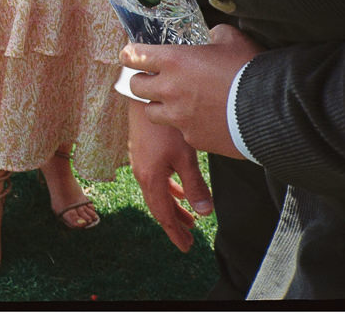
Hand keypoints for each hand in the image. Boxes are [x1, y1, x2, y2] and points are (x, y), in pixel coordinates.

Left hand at [122, 23, 260, 156]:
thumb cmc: (251, 70)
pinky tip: (205, 120)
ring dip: (160, 106)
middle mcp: (169, 89)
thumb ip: (215, 35)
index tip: (132, 55)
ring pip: (151, 113)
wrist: (274, 110)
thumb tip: (213, 36)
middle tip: (154, 80)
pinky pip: (181, 131)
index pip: (133, 55)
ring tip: (176, 103)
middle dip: (142, 81)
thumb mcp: (233, 40)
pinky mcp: (193, 138)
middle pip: (135, 86)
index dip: (131, 54)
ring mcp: (179, 117)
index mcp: (173, 61)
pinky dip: (188, 126)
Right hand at [127, 99, 213, 251]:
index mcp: (150, 179)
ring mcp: (140, 163)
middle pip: (158, 206)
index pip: (162, 214)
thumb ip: (194, 185)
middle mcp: (141, 174)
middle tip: (189, 239)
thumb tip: (204, 212)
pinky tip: (177, 189)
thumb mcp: (185, 157)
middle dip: (174, 224)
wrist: (141, 99)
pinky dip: (167, 191)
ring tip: (189, 219)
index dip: (175, 232)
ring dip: (172, 207)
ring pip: (157, 194)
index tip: (186, 246)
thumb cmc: (164, 126)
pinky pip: (155, 181)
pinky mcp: (142, 154)